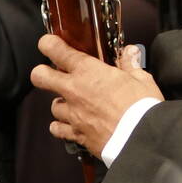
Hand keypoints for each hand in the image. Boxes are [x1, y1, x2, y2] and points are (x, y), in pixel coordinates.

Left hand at [29, 35, 162, 158]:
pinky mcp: (76, 134)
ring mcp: (73, 113)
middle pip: (40, 77)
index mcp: (88, 71)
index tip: (49, 43)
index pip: (57, 50)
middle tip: (51, 73)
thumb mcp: (141, 80)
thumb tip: (130, 52)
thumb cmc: (140, 107)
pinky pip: (58, 129)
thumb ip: (130, 65)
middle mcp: (74, 90)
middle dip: (42, 73)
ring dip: (61, 103)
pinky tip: (71, 125)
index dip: (48, 44)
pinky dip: (62, 127)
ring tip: (72, 103)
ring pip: (52, 105)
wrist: (139, 138)